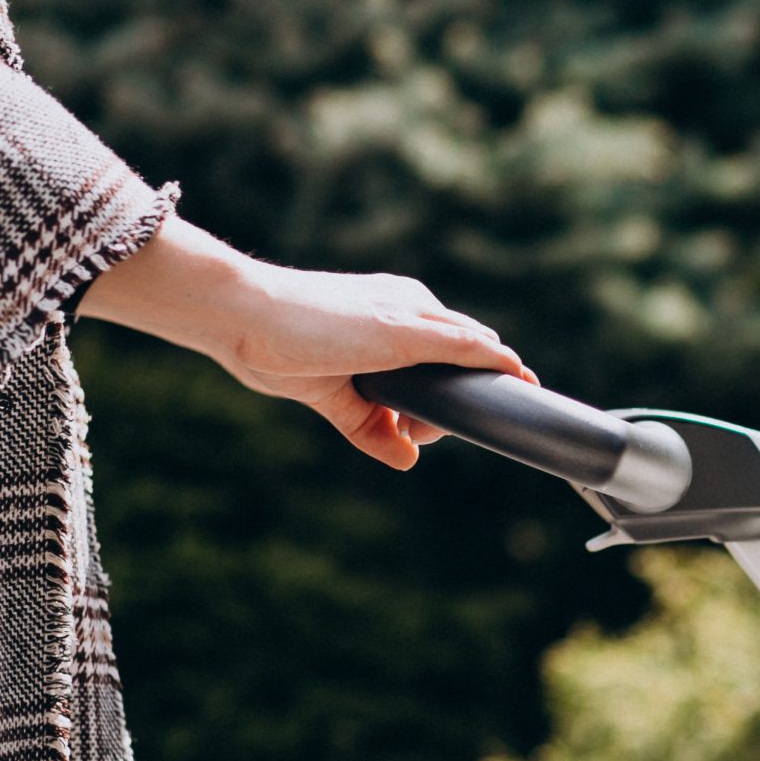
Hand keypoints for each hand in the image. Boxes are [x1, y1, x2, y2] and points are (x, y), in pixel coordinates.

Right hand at [80, 217, 536, 468]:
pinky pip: (470, 346)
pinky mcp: (408, 328)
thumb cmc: (272, 343)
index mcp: (393, 309)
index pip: (450, 345)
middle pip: (467, 350)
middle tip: (412, 424)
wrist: (239, 313)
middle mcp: (410, 302)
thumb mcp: (331, 394)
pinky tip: (520, 379)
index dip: (453, 383)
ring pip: (472, 351)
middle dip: (459, 393)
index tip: (438, 414)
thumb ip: (371, 427)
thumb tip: (409, 458)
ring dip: (469, 390)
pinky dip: (497, 363)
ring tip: (420, 421)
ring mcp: (412, 311)